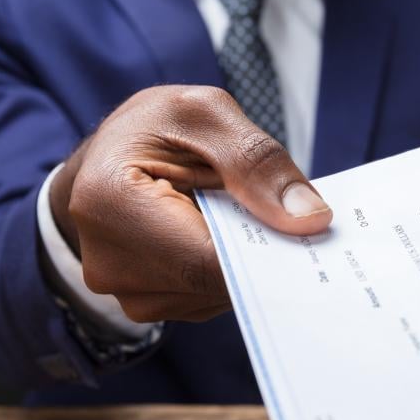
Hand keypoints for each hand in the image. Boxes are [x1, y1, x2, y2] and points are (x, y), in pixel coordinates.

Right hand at [49, 85, 331, 322]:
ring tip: (239, 214)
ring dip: (243, 260)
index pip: (207, 258)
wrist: (106, 160)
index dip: (266, 250)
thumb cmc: (152, 129)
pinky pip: (207, 297)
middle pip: (215, 282)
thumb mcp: (204, 114)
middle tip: (291, 219)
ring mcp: (127, 294)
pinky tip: (226, 236)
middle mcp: (111, 264)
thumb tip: (311, 220)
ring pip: (217, 294)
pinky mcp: (147, 305)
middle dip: (259, 251)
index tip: (312, 237)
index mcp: (110, 204)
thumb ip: (258, 161)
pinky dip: (228, 270)